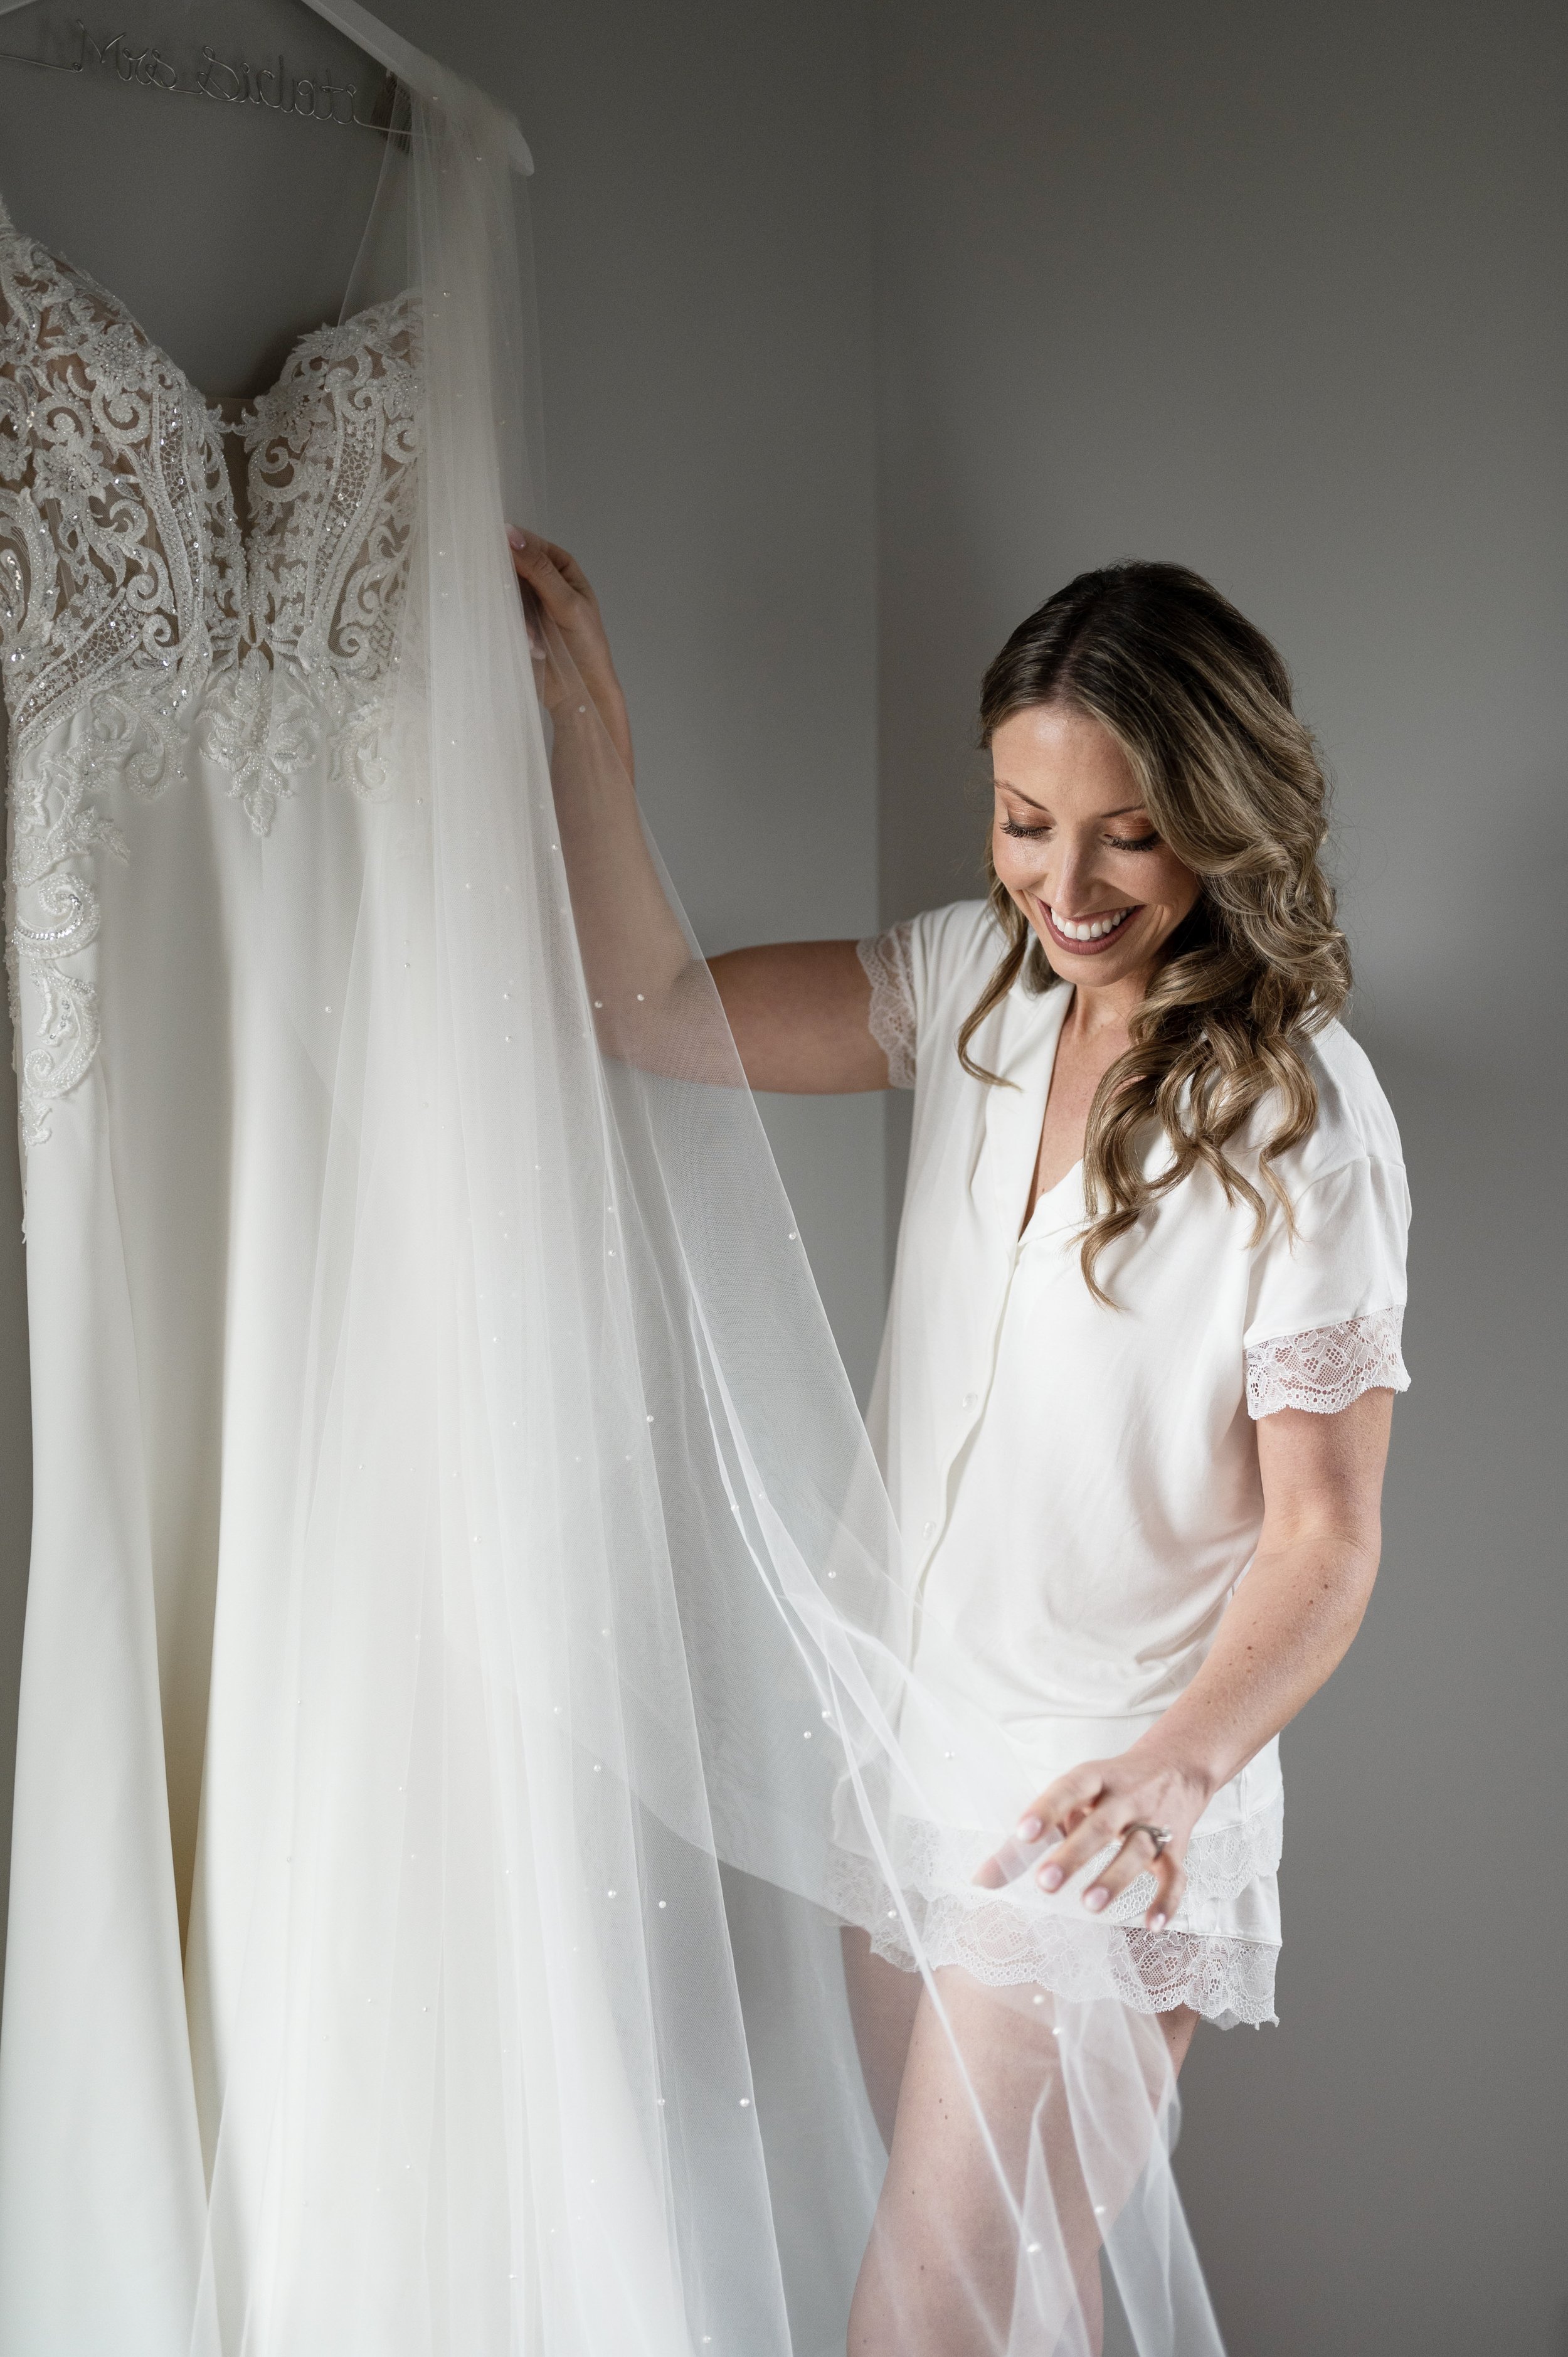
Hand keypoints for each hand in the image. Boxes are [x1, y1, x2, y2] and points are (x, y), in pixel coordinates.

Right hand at [506, 528, 631, 772]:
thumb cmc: (584, 645)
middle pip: (511, 565)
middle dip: (504, 579)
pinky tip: (526, 641)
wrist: (580, 692)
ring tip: (530, 633)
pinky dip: (506, 624)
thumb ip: (539, 570)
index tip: (491, 550)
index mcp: (560, 567)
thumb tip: (510, 533)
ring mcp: (525, 603)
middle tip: (510, 599)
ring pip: (501, 590)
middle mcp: (540, 580)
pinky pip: (498, 613)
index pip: (528, 544)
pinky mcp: (513, 624)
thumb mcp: (567, 603)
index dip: (509, 544)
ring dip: (508, 608)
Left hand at [973, 1748, 1211, 1931]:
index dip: (1047, 1808)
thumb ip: (1029, 1839)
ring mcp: (1155, 1821)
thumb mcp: (1074, 1799)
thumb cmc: (1109, 1789)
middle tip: (1045, 1882)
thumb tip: (981, 1879)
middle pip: (1101, 1824)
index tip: (1021, 1833)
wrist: (1177, 1765)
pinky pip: (1175, 1876)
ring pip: (1139, 1849)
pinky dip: (1167, 1901)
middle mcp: (1127, 1797)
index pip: (1069, 1788)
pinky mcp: (1177, 1847)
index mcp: (1096, 1778)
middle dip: (1074, 1853)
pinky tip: (1150, 1925)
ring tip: (1090, 1905)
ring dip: (1115, 1878)